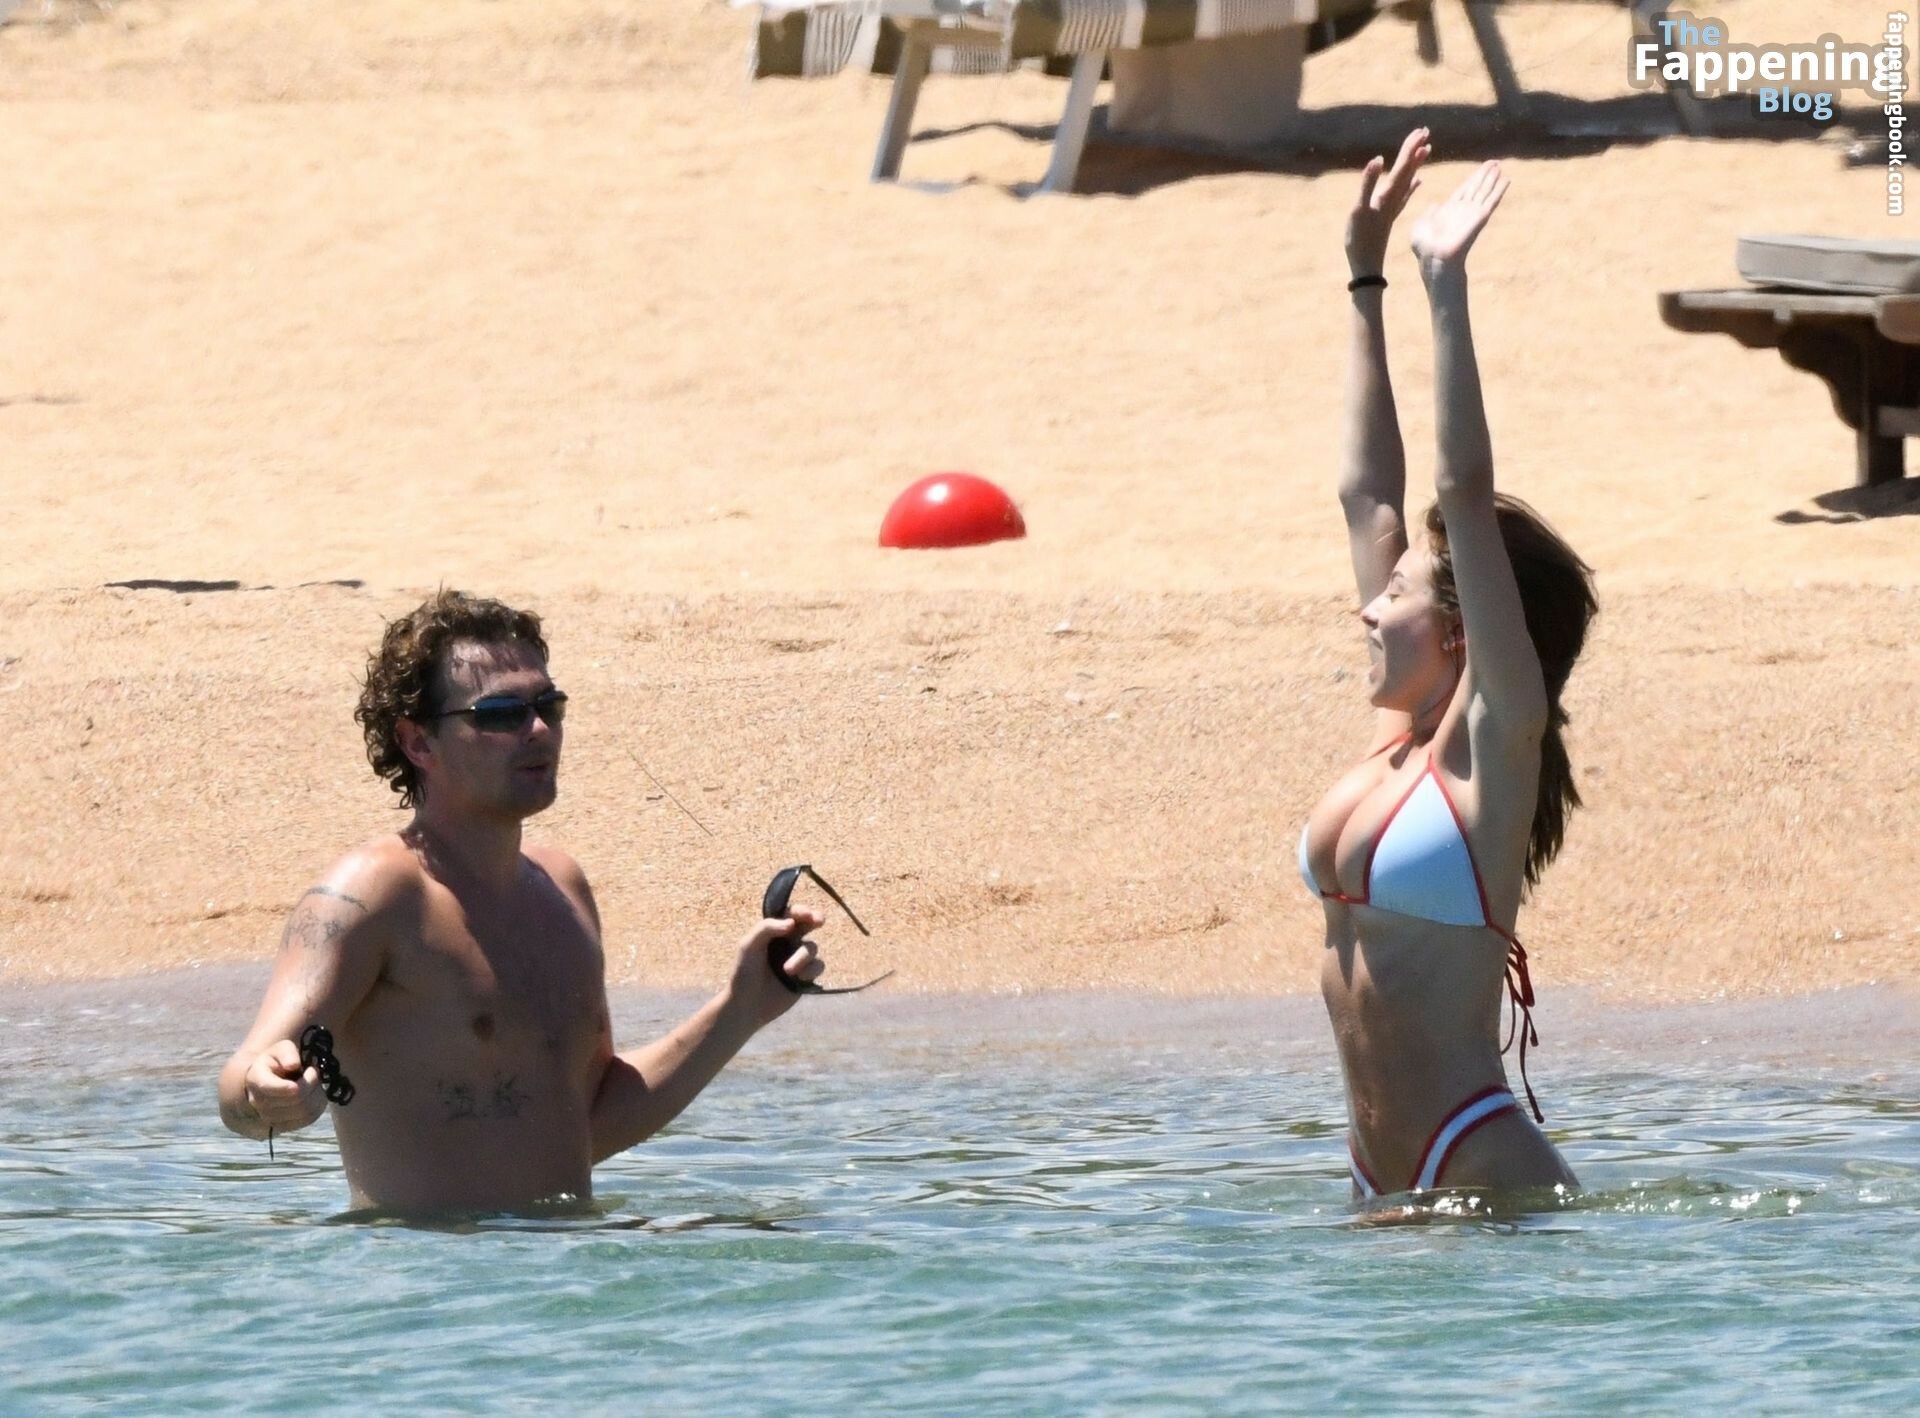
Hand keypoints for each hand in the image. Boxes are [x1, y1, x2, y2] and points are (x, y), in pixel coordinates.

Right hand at [243, 1039, 328, 1135]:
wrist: (269, 1080)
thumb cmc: (277, 1062)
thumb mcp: (282, 1049)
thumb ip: (287, 1054)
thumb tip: (293, 1065)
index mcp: (255, 1080)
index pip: (271, 1087)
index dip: (293, 1084)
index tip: (310, 1070)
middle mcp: (257, 1102)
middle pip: (295, 1099)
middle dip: (312, 1084)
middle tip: (314, 1072)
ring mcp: (268, 1117)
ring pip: (304, 1112)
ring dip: (316, 1095)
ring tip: (313, 1083)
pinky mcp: (283, 1126)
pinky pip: (308, 1119)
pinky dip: (318, 1106)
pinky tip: (314, 1095)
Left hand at [728, 907, 826, 1027]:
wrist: (747, 1004)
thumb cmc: (743, 973)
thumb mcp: (748, 945)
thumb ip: (767, 928)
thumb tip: (791, 923)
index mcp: (773, 931)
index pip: (790, 914)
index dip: (800, 911)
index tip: (806, 915)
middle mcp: (788, 942)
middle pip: (808, 923)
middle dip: (816, 918)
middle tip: (819, 920)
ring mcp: (798, 958)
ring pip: (812, 948)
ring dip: (802, 957)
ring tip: (787, 971)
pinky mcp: (806, 976)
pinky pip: (818, 966)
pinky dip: (810, 970)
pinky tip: (799, 978)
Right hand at [1345, 127, 1428, 277]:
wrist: (1367, 267)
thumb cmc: (1359, 239)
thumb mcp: (1358, 210)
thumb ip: (1367, 184)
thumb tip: (1378, 160)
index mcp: (1387, 196)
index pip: (1402, 167)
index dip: (1410, 149)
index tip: (1421, 132)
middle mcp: (1394, 200)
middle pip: (1407, 171)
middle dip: (1415, 151)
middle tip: (1425, 132)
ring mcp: (1393, 209)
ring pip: (1408, 182)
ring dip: (1415, 165)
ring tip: (1425, 150)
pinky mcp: (1389, 217)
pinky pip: (1404, 197)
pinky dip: (1411, 186)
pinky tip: (1419, 181)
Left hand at [1409, 159, 1508, 280]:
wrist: (1434, 257)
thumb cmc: (1424, 247)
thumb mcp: (1421, 225)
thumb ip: (1428, 213)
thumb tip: (1435, 205)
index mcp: (1448, 211)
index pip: (1463, 190)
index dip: (1471, 179)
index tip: (1479, 170)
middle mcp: (1462, 210)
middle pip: (1476, 187)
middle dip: (1484, 174)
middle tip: (1494, 162)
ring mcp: (1472, 213)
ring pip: (1485, 191)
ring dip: (1493, 178)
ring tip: (1500, 165)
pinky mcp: (1480, 217)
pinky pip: (1492, 200)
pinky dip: (1499, 190)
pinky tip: (1507, 179)